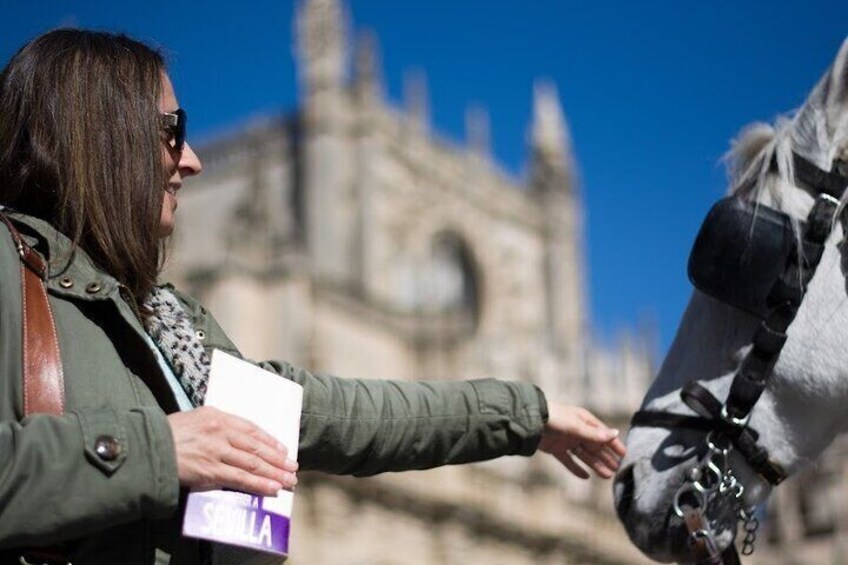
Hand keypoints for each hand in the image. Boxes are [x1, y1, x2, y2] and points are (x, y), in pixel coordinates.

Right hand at [167, 406, 297, 495]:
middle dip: (277, 459)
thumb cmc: (169, 434)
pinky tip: (272, 488)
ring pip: (253, 463)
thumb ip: (216, 425)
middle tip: (292, 467)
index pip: (251, 429)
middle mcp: (221, 431)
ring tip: (288, 480)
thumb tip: (234, 437)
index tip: (283, 449)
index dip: (270, 440)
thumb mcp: (195, 418)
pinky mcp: (210, 470)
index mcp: (218, 416)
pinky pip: (240, 478)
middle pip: (256, 446)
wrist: (148, 447)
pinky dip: (258, 484)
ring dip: (274, 473)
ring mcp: (217, 451)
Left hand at [538, 403, 625, 478]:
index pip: (602, 434)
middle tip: (618, 470)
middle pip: (595, 446)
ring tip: (607, 476)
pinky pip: (569, 460)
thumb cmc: (554, 418)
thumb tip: (615, 433)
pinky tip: (585, 477)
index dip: (613, 444)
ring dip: (596, 465)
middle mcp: (577, 430)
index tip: (624, 455)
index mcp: (584, 421)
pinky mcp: (556, 449)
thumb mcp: (576, 426)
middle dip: (606, 457)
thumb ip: (595, 434)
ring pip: (584, 455)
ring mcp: (566, 440)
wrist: (529, 421)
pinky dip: (576, 468)